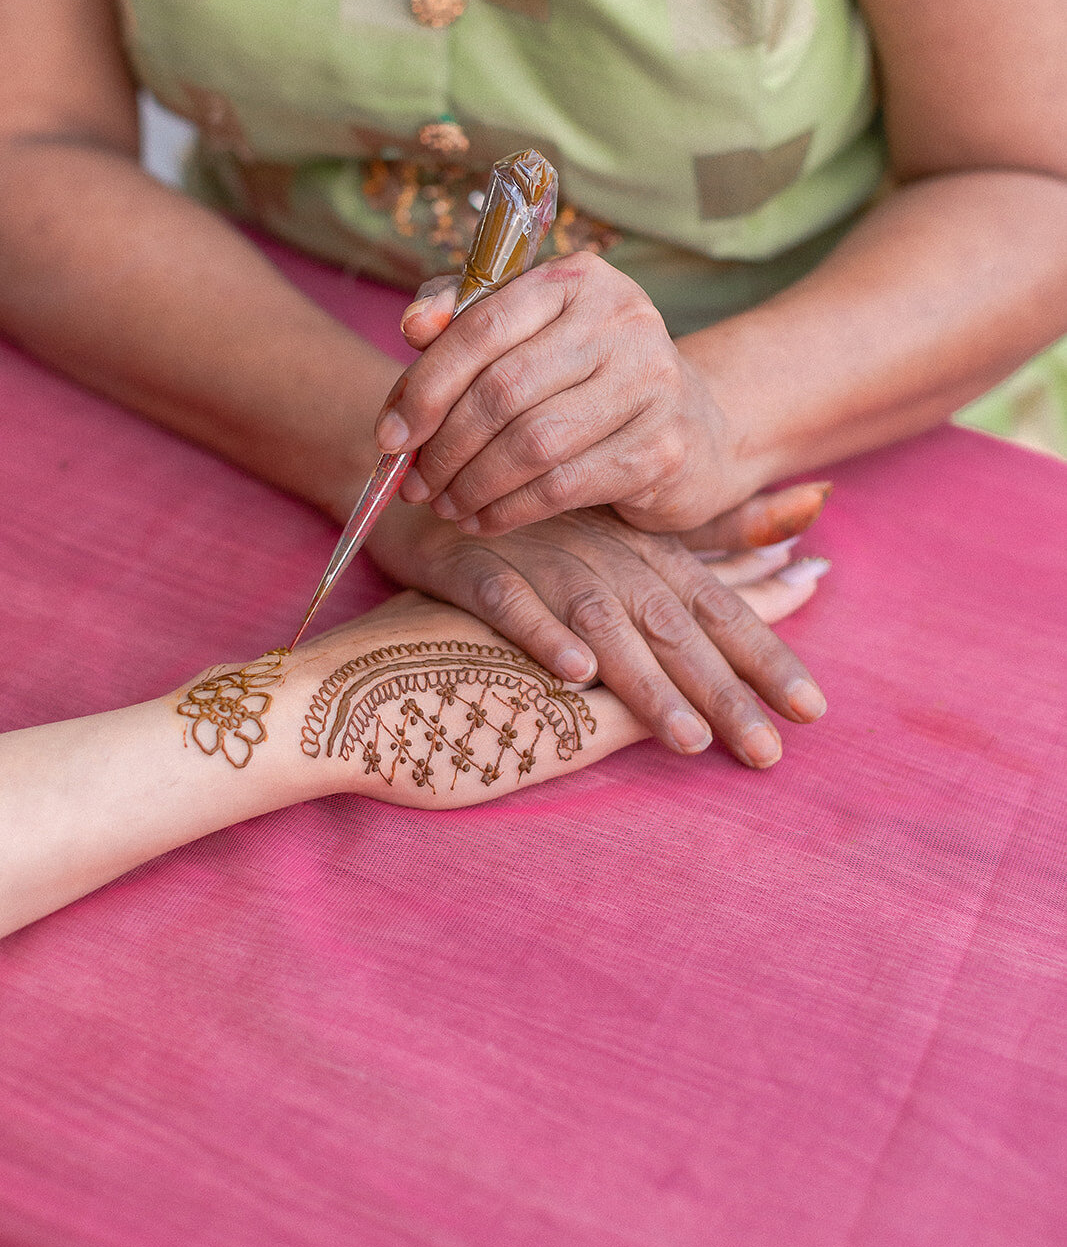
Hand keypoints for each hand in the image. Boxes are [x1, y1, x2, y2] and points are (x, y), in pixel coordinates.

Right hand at [362, 498, 828, 768]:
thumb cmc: (538, 528)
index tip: (814, 709)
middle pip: (673, 628)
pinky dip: (543, 634)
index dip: (766, 655)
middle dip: (725, 691)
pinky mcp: (473, 573)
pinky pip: (512, 606)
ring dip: (645, 681)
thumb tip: (810, 557)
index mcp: (641, 553)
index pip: (719, 606)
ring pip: (601, 624)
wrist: (427, 492)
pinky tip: (573, 674)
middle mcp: (601, 557)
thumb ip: (711, 550)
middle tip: (769, 754)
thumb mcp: (626, 536)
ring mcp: (537, 562)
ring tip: (686, 740)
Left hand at [375, 253, 727, 535]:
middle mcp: (622, 320)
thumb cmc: (587, 376)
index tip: (388, 436)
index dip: (425, 386)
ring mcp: (650, 383)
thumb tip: (412, 326)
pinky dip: (509, 510)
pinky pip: (562, 487)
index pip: (482, 326)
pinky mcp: (661, 449)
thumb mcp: (531, 334)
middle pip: (503, 389)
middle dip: (444, 445)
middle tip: (413, 483)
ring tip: (443, 504)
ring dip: (472, 484)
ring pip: (531, 444)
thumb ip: (466, 320)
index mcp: (578, 279)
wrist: (693, 424)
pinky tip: (483, 519)